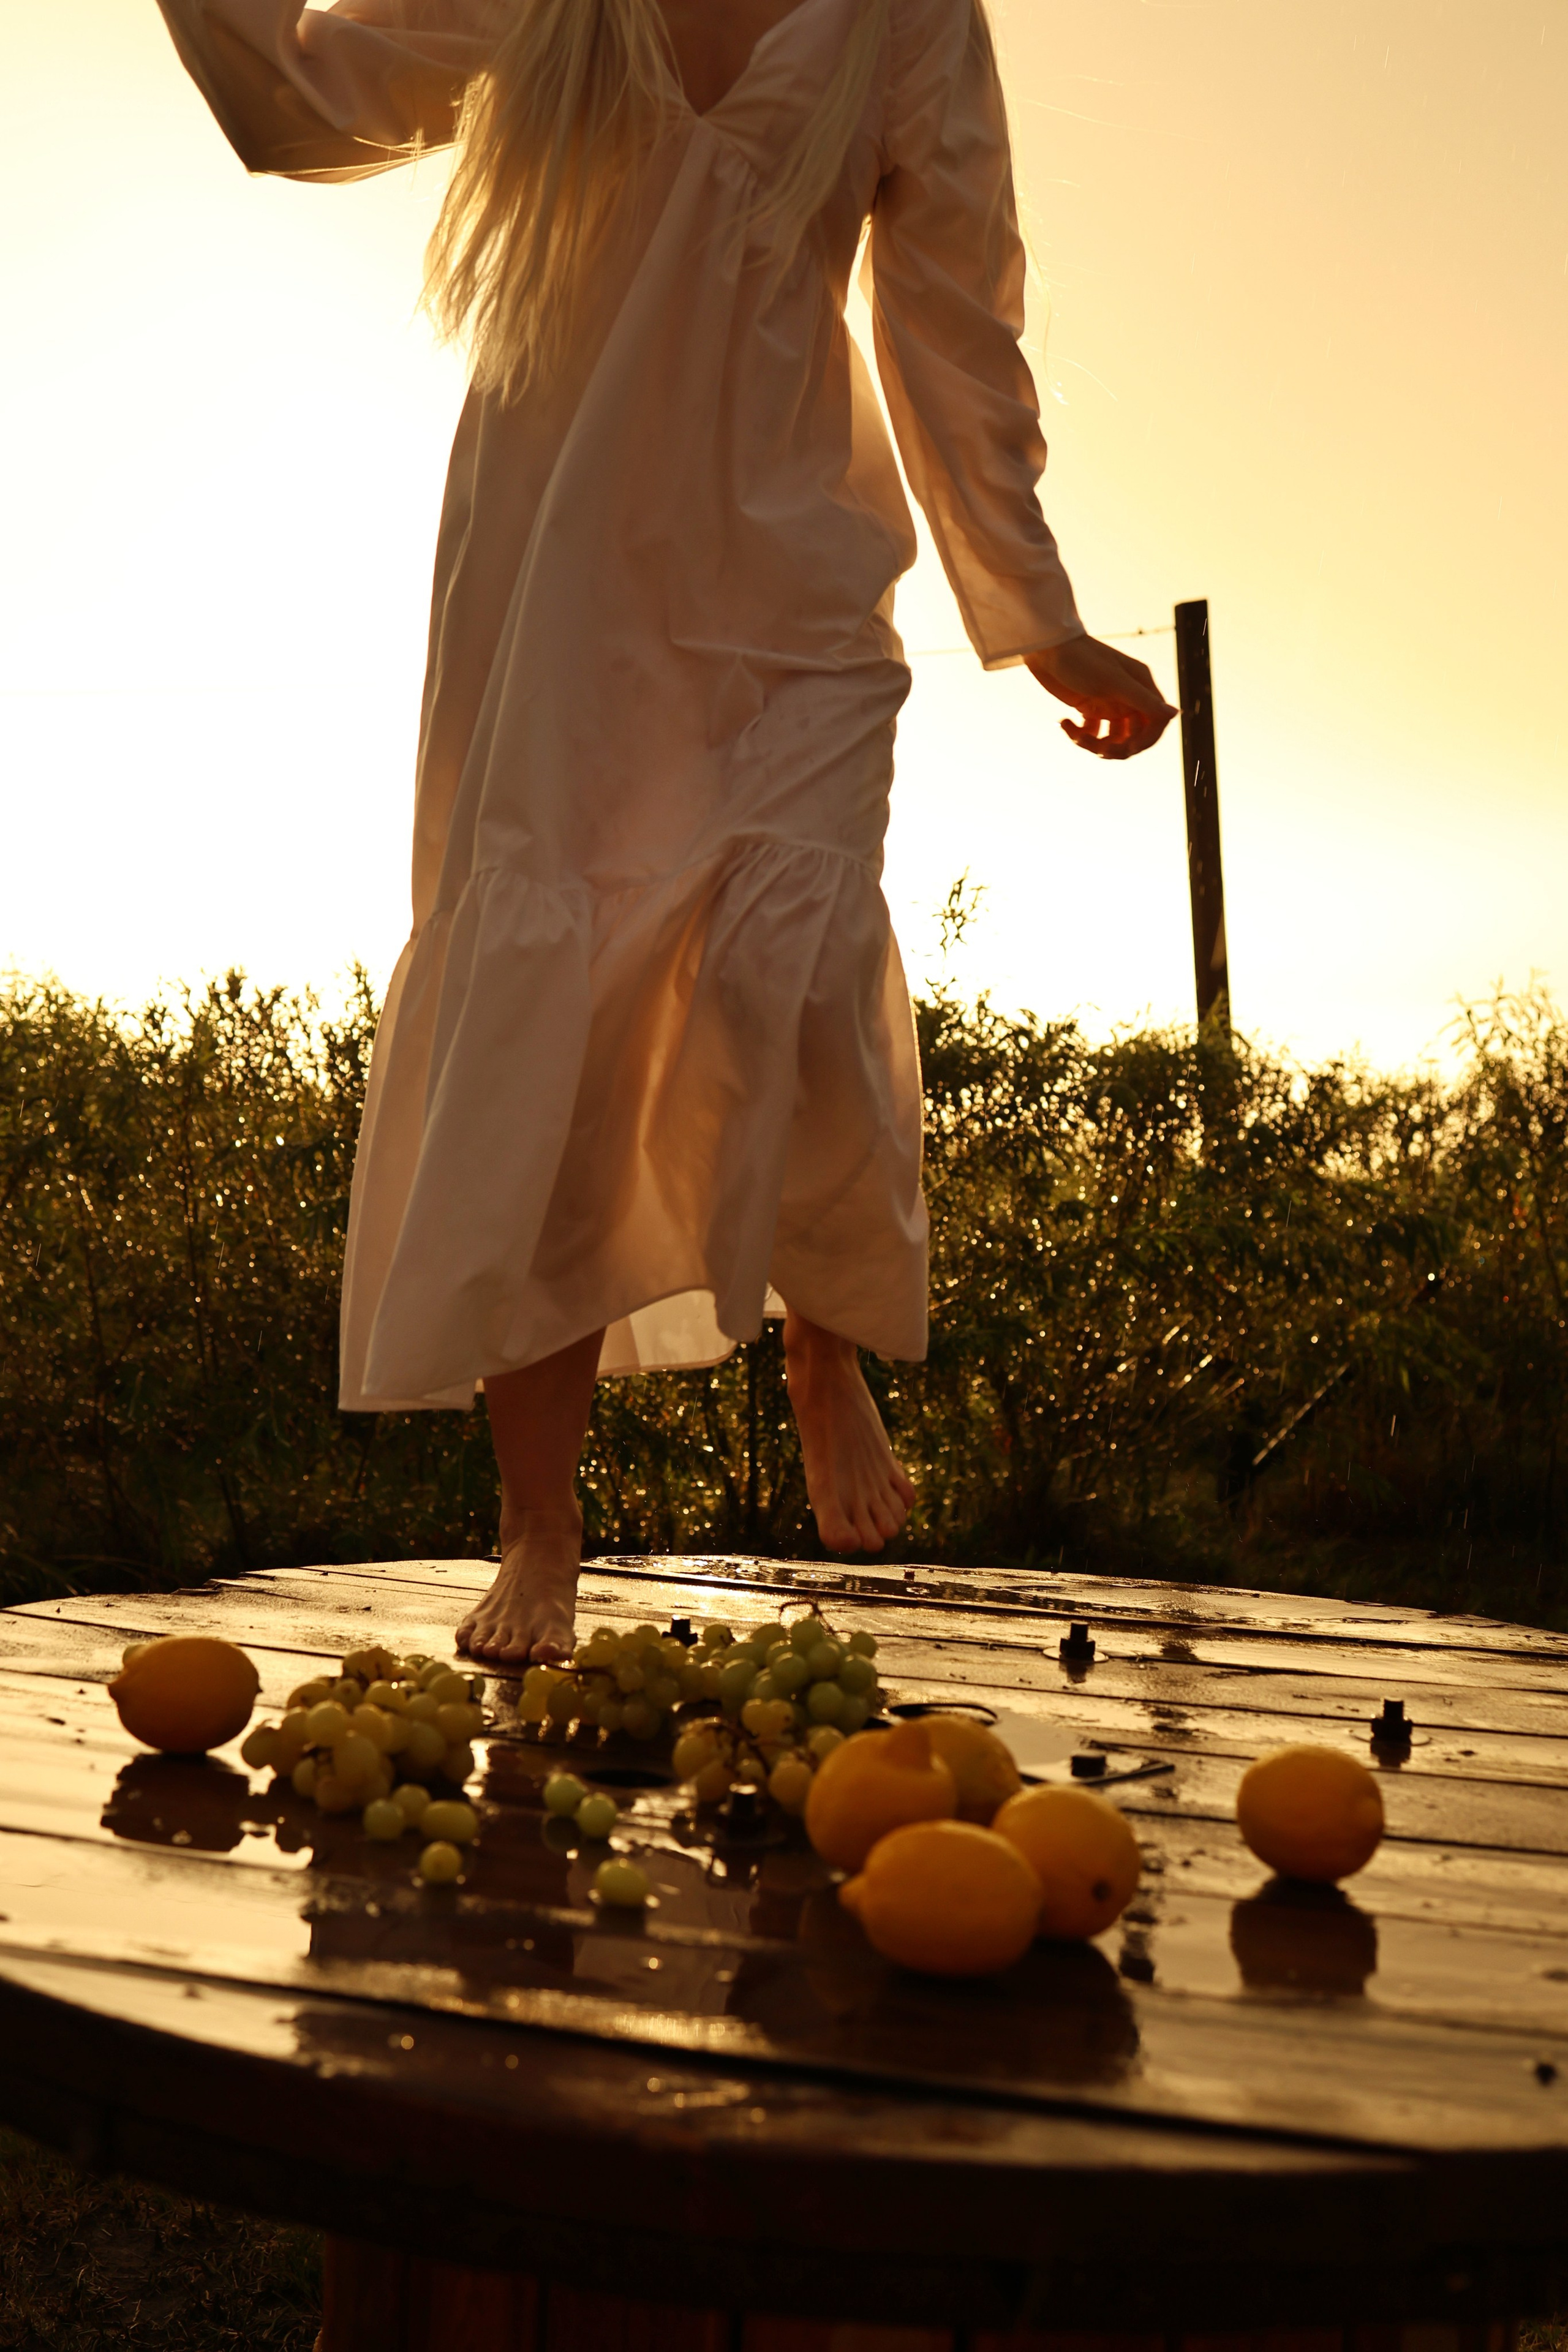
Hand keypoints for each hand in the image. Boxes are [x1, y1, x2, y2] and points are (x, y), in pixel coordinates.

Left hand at [1026, 634, 1177, 759]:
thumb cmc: (1082, 659)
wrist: (1047, 648)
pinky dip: (1079, 735)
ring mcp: (1109, 704)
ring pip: (1111, 739)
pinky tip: (1065, 722)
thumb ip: (1143, 700)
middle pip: (1133, 736)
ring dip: (1094, 744)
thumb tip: (1174, 714)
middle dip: (1116, 747)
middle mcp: (1128, 697)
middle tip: (1098, 749)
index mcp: (1140, 687)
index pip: (1155, 722)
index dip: (1145, 740)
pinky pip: (1092, 733)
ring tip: (1076, 735)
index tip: (1128, 749)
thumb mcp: (1114, 681)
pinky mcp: (1089, 708)